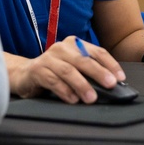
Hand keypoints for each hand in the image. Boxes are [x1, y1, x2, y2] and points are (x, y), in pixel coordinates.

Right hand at [8, 36, 125, 103]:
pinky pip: (53, 80)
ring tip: (91, 98)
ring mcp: (48, 58)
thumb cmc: (53, 72)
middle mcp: (61, 48)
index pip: (96, 52)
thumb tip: (111, 84)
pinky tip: (72, 99)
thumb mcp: (73, 68)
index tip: (120, 78)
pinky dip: (64, 90)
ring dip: (82, 85)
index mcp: (74, 44)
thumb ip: (88, 72)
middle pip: (83, 60)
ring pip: (68, 71)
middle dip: (99, 73)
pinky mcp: (37, 70)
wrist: (23, 74)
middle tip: (110, 85)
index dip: (110, 64)